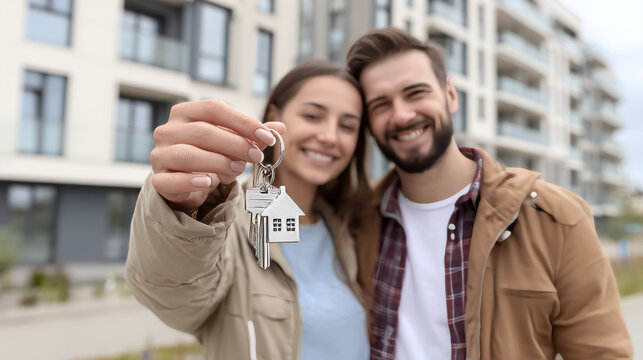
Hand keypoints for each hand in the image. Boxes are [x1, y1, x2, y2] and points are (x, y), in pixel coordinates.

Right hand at [150, 100, 284, 211]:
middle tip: (256, 155)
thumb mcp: (232, 144)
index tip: (266, 135)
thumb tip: (279, 128)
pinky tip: (209, 182)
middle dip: (235, 144)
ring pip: (187, 154)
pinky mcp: (158, 180)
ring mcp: (160, 155)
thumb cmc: (209, 157)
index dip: (242, 121)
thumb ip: (253, 136)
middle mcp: (168, 130)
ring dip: (218, 161)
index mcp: (185, 112)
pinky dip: (191, 181)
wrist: (186, 184)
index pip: (214, 108)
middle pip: (202, 131)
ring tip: (238, 168)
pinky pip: (171, 180)